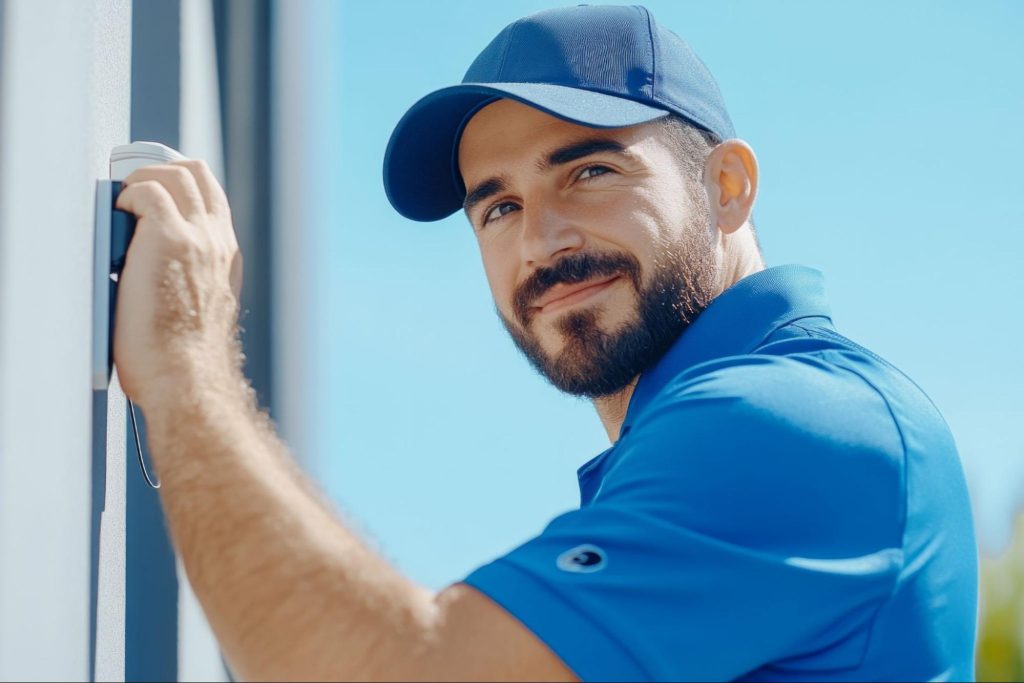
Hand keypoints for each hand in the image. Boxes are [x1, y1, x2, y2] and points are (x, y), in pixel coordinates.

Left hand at [113, 160, 244, 410]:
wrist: (186, 377)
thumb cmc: (180, 362)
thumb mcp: (195, 312)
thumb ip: (183, 281)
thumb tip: (143, 270)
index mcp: (226, 259)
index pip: (209, 198)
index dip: (176, 187)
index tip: (146, 200)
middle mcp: (218, 241)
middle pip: (195, 173)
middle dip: (156, 173)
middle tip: (128, 198)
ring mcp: (198, 236)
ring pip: (175, 172)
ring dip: (139, 182)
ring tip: (119, 210)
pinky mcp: (169, 238)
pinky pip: (145, 191)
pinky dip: (124, 199)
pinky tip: (114, 224)